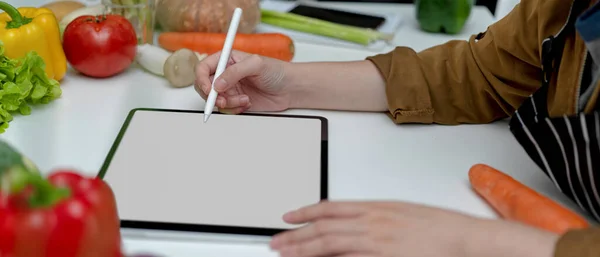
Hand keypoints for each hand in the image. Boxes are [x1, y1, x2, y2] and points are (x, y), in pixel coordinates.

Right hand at [194, 50, 291, 113]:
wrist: (290, 89)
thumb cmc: (277, 71)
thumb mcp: (256, 64)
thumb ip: (234, 72)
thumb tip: (217, 84)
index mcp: (227, 60)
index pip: (203, 67)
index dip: (201, 79)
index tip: (209, 89)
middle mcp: (226, 74)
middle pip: (205, 86)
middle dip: (212, 96)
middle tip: (224, 100)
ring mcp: (231, 89)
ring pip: (216, 100)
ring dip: (228, 103)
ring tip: (244, 99)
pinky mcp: (236, 102)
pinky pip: (226, 110)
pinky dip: (235, 109)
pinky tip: (248, 103)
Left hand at [270, 201, 558, 256]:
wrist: (465, 238)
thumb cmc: (441, 227)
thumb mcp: (402, 213)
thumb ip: (375, 218)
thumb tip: (353, 225)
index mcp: (376, 207)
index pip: (330, 207)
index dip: (306, 211)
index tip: (289, 216)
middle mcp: (372, 221)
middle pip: (324, 226)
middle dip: (296, 235)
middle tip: (276, 241)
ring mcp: (376, 241)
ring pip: (329, 243)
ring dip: (303, 248)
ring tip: (285, 251)